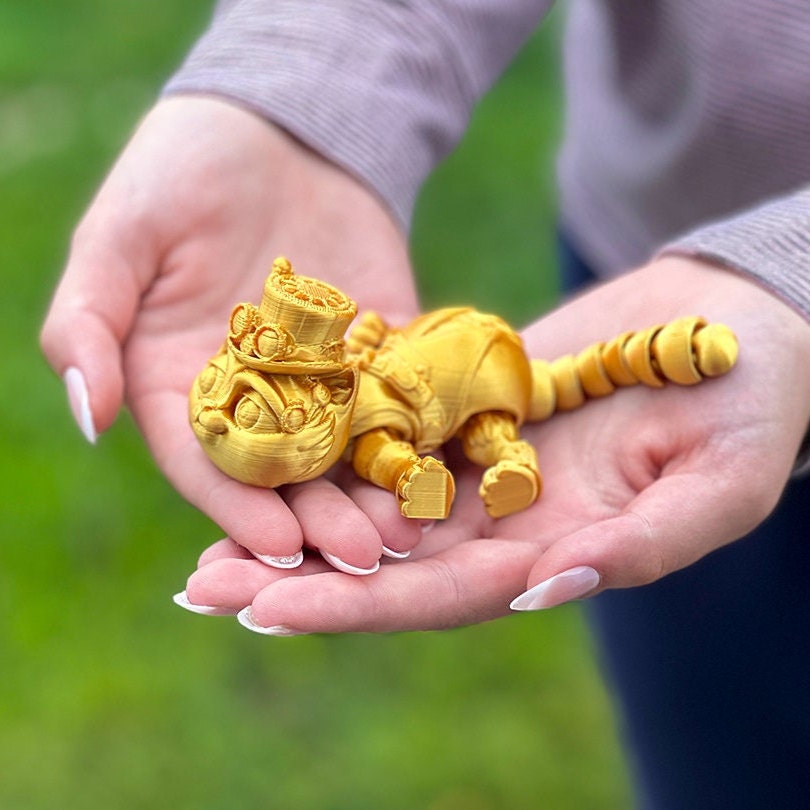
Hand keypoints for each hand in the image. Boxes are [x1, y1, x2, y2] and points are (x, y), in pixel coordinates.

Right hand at [40, 95, 423, 569]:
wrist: (277, 131)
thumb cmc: (181, 173)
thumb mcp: (119, 237)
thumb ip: (88, 322)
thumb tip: (89, 415)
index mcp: (183, 387)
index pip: (208, 466)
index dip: (240, 511)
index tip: (280, 547)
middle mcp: (255, 398)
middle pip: (288, 476)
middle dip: (323, 519)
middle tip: (363, 557)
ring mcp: (323, 380)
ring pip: (349, 453)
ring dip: (378, 495)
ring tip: (412, 530)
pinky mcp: (380, 352)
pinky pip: (400, 401)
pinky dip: (420, 435)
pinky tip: (447, 467)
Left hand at [176, 257, 809, 632]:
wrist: (740, 324)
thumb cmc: (753, 405)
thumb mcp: (720, 484)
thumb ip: (642, 545)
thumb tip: (546, 590)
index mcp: (555, 550)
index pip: (442, 594)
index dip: (357, 607)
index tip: (269, 612)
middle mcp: (506, 516)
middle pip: (385, 557)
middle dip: (296, 576)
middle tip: (203, 584)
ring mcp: (485, 458)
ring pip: (375, 496)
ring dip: (298, 512)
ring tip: (211, 525)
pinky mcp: (473, 399)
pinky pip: (395, 423)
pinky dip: (337, 440)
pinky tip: (275, 438)